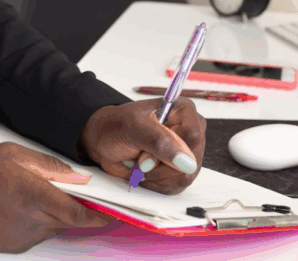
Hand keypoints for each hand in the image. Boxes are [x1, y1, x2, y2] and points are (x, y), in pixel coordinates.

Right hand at [0, 142, 114, 251]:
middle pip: (71, 219)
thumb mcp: (7, 154)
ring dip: (59, 213)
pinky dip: (40, 221)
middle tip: (87, 194)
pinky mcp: (14, 247)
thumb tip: (76, 174)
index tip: (116, 208)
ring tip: (38, 192)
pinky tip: (21, 206)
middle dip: (83, 208)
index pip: (78, 210)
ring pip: (55, 226)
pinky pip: (39, 233)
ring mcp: (22, 238)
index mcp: (30, 192)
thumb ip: (46, 164)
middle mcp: (30, 219)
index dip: (101, 212)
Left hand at [77, 98, 206, 194]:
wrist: (105, 141)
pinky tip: (144, 172)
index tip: (145, 157)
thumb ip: (159, 142)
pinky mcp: (181, 170)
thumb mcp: (132, 128)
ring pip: (184, 177)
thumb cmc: (116, 127)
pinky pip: (176, 186)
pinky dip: (156, 183)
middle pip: (191, 161)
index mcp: (183, 110)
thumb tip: (187, 162)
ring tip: (139, 163)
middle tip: (139, 159)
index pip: (193, 135)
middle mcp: (190, 130)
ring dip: (156, 175)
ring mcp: (187, 152)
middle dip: (160, 166)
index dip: (171, 151)